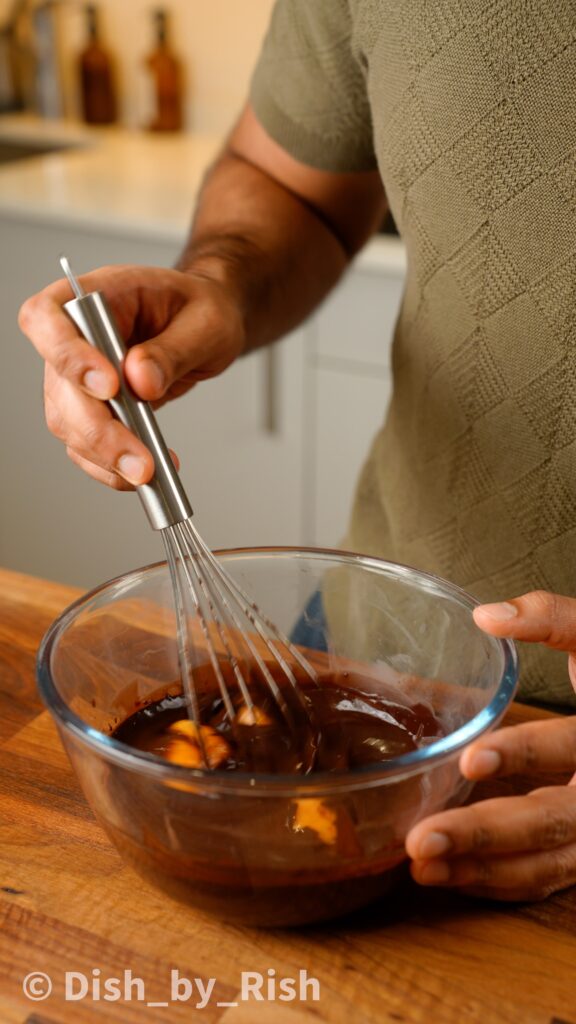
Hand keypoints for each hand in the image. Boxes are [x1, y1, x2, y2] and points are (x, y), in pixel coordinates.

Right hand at [18, 265, 245, 488]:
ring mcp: (78, 375)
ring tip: (150, 470)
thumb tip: (140, 380)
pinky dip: (111, 467)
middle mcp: (78, 336)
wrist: (205, 328)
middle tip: (140, 461)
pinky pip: (85, 445)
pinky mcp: (91, 408)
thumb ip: (173, 350)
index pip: (48, 316)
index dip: (67, 353)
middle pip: (59, 385)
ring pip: (68, 423)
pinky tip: (144, 472)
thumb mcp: (206, 322)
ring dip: (105, 456)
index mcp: (99, 294)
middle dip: (99, 430)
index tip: (108, 386)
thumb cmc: (203, 310)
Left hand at [406, 591, 575, 900]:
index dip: (525, 754)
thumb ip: (554, 620)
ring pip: (549, 864)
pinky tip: (446, 874)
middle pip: (555, 823)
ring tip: (419, 863)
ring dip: (483, 870)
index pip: (572, 746)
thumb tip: (486, 616)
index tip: (470, 758)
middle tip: (422, 840)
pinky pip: (545, 877)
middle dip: (487, 834)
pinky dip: (497, 881)